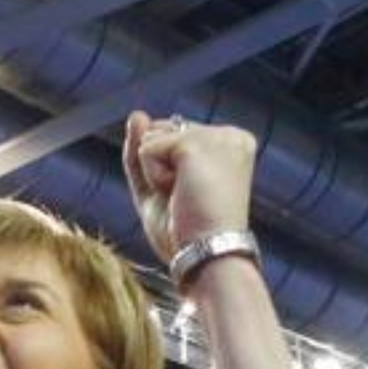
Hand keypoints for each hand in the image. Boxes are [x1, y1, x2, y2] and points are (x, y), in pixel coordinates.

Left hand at [122, 110, 257, 262]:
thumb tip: (137, 114)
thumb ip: (144, 150)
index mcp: (230, 144)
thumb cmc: (187, 231)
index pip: (172, 137)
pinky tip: (179, 192)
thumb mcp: (157, 188)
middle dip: (158, 169)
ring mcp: (215, 136)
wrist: (206, 254)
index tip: (192, 197)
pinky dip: (151, 176)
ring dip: (155, 174)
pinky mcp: (195, 143)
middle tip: (186, 199)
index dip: (165, 172)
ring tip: (184, 196)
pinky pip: (146, 149)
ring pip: (151, 138)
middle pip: (159, 132)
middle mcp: (229, 135)